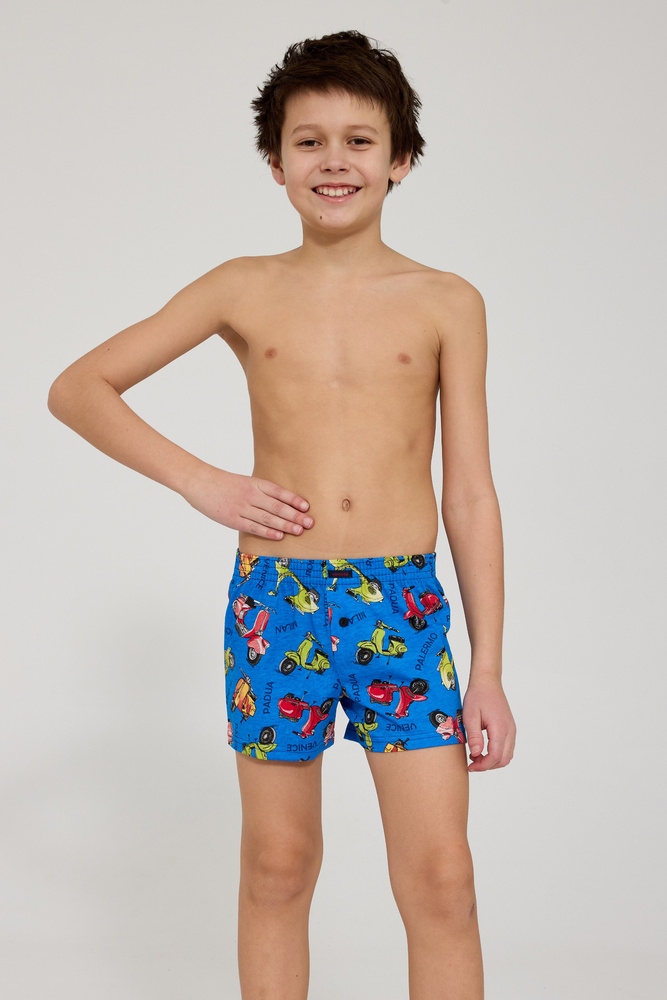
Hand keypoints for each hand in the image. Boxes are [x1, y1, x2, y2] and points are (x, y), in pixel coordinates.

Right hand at [181, 466, 313, 538]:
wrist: (199, 482)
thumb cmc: (224, 483)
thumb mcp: (245, 482)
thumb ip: (260, 491)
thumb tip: (281, 504)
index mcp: (255, 483)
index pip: (279, 492)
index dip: (294, 500)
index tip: (307, 507)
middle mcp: (251, 495)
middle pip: (277, 507)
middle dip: (295, 515)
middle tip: (310, 523)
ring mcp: (242, 508)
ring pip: (268, 518)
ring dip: (286, 525)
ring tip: (300, 531)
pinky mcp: (233, 519)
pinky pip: (254, 527)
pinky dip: (268, 532)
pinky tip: (279, 536)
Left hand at [462, 673, 515, 771]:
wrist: (487, 681)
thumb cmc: (477, 696)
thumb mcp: (470, 716)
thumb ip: (474, 736)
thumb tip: (476, 755)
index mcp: (500, 728)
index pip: (495, 757)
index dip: (482, 765)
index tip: (470, 766)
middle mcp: (510, 730)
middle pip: (503, 759)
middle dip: (487, 765)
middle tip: (472, 762)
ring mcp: (512, 729)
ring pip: (507, 755)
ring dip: (493, 760)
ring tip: (476, 755)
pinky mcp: (510, 728)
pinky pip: (507, 747)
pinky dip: (497, 753)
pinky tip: (483, 748)